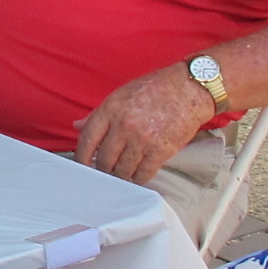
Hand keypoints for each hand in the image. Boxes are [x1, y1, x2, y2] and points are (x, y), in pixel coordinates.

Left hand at [73, 65, 214, 184]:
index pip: (87, 139)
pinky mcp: (161, 151)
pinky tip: (136, 177)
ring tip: (120, 176)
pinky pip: (143, 174)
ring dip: (120, 176)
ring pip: (122, 170)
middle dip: (102, 169)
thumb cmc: (155, 89)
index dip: (81, 157)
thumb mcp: (121, 95)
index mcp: (111, 109)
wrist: (189, 89)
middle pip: (104, 159)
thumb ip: (98, 114)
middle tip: (104, 172)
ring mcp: (142, 139)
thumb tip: (78, 126)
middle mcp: (124, 125)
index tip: (82, 166)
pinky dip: (138, 179)